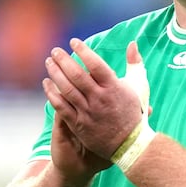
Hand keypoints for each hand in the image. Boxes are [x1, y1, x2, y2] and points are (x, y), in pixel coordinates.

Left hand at [43, 38, 146, 160]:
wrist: (129, 145)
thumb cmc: (133, 113)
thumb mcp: (139, 86)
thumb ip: (135, 63)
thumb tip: (132, 43)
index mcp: (114, 88)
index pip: (96, 64)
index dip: (83, 51)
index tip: (74, 42)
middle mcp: (100, 98)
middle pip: (77, 75)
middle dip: (64, 60)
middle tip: (55, 51)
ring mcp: (88, 112)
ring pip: (67, 89)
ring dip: (55, 73)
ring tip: (49, 62)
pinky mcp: (79, 124)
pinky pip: (61, 106)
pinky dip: (52, 94)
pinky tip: (46, 83)